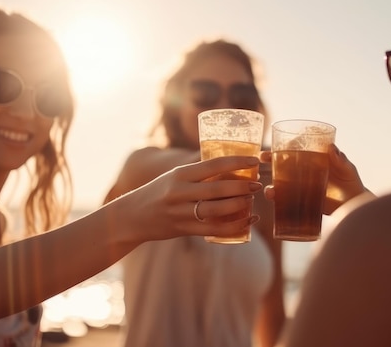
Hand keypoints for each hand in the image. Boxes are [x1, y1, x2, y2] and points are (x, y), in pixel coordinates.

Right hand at [118, 155, 261, 240]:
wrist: (132, 216)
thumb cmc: (159, 191)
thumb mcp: (175, 176)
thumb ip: (199, 173)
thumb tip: (232, 165)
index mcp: (180, 174)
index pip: (213, 165)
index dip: (237, 162)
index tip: (253, 160)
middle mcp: (180, 192)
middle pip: (218, 189)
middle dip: (242, 186)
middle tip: (257, 184)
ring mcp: (181, 212)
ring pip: (217, 210)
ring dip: (239, 206)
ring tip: (252, 200)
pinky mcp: (184, 229)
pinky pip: (215, 229)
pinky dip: (235, 226)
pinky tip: (249, 220)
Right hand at [260, 145, 370, 215]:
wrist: (354, 205)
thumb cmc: (352, 184)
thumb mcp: (348, 170)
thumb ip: (341, 161)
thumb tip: (332, 147)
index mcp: (313, 160)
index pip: (295, 149)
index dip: (283, 145)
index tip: (276, 143)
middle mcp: (304, 172)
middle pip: (282, 164)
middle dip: (269, 160)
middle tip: (261, 159)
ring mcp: (302, 187)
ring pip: (281, 183)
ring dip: (271, 186)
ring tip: (269, 191)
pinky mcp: (302, 202)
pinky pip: (286, 200)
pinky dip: (278, 201)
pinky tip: (274, 201)